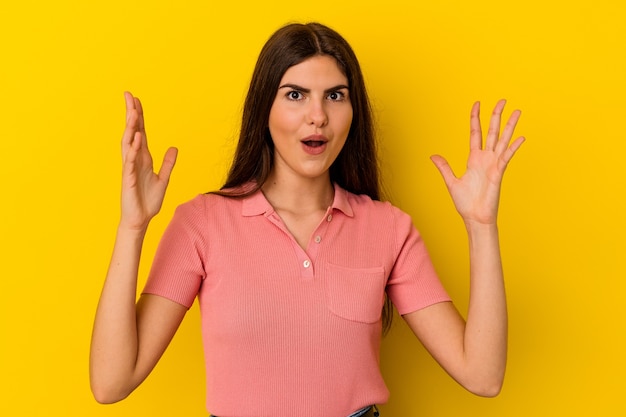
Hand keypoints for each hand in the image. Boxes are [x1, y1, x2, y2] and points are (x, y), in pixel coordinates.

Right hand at [120, 92, 177, 230]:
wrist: (141, 219)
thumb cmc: (148, 201)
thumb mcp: (164, 179)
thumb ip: (168, 163)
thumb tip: (174, 148)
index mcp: (143, 158)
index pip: (140, 132)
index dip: (139, 116)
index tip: (136, 99)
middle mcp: (134, 159)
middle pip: (132, 132)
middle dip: (130, 114)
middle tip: (129, 96)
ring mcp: (130, 168)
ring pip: (128, 143)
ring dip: (130, 127)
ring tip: (133, 111)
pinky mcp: (129, 178)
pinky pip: (130, 161)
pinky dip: (133, 149)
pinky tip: (137, 138)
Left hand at [430, 100, 524, 224]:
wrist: (474, 218)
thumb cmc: (465, 203)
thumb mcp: (451, 182)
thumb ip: (444, 167)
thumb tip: (433, 156)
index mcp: (474, 159)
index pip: (475, 133)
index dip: (476, 118)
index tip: (477, 104)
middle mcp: (485, 158)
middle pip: (492, 132)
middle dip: (496, 116)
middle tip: (502, 100)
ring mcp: (493, 164)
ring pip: (503, 140)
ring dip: (510, 126)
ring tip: (517, 111)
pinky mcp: (498, 173)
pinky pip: (506, 157)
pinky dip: (513, 148)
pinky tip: (520, 137)